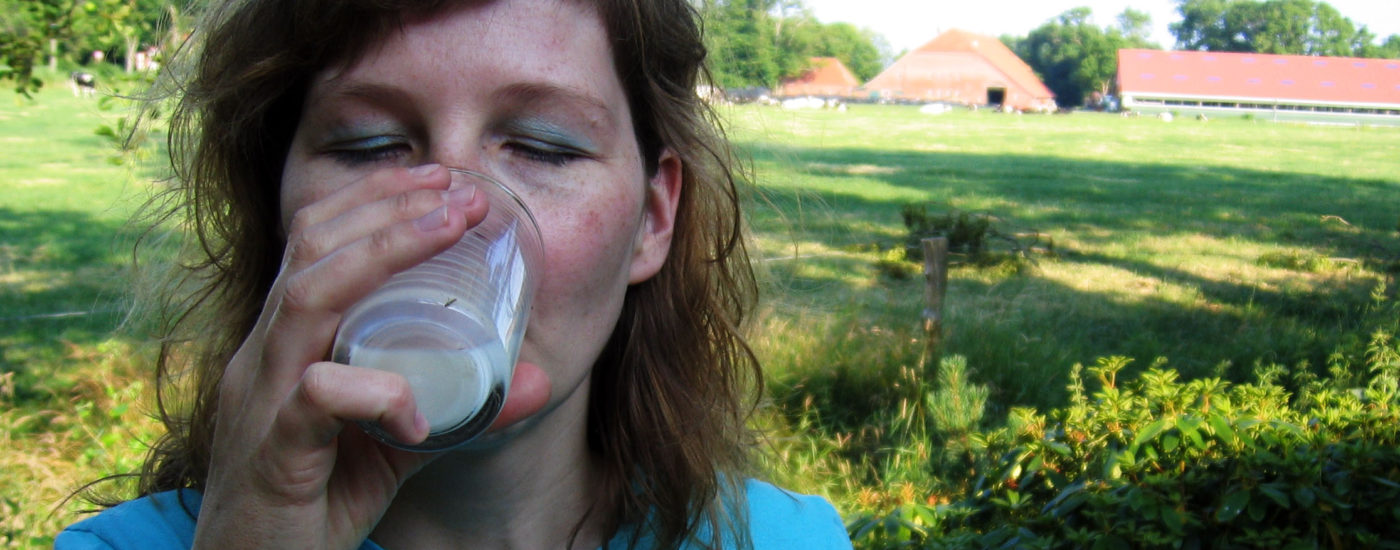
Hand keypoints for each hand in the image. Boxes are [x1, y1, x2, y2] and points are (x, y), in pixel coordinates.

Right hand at [192, 165, 548, 548]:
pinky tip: (418, 411)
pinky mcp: (271, 454)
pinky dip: (375, 393)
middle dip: (389, 207)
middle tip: (459, 189)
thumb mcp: (397, 444)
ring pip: (307, 301)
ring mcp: (260, 400)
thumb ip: (456, 409)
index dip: (373, 200)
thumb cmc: (315, 497)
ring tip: (447, 229)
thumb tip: (536, 381)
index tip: (438, 177)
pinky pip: (315, 401)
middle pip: (312, 251)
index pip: (316, 243)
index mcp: (287, 342)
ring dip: (382, 254)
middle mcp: (264, 356)